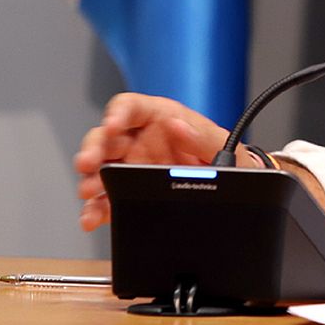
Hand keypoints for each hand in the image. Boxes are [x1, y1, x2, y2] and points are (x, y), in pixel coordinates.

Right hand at [72, 93, 248, 230]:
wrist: (236, 186)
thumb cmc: (227, 156)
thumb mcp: (222, 143)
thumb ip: (202, 135)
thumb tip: (177, 126)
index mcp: (161, 118)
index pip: (131, 107)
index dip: (117, 113)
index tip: (112, 125)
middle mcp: (140, 140)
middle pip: (106, 138)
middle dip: (93, 149)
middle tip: (88, 163)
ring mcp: (133, 168)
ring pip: (101, 170)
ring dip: (91, 181)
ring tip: (88, 193)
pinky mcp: (130, 193)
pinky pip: (108, 200)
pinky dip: (97, 209)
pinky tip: (92, 217)